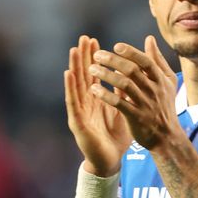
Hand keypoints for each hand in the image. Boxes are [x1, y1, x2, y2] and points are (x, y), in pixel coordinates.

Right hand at [64, 35, 131, 175]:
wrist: (110, 160)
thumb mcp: (122, 108)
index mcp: (97, 98)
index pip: (94, 74)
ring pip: (76, 85)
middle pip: (83, 75)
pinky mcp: (77, 122)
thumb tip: (128, 72)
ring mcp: (80, 111)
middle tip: (83, 38)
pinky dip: (70, 87)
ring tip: (73, 50)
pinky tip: (68, 74)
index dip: (93, 57)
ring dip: (74, 66)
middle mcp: (86, 102)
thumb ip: (122, 91)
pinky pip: (73, 102)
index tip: (94, 40)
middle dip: (83, 56)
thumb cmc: (115, 135)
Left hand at [88, 35, 179, 149]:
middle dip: (113, 61)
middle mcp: (154, 90)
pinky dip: (106, 95)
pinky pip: (119, 104)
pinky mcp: (136, 117)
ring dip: (106, 75)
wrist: (167, 136)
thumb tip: (149, 38)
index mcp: (161, 79)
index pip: (145, 61)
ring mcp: (145, 104)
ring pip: (124, 85)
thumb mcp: (167, 81)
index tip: (116, 46)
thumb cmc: (165, 105)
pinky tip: (94, 89)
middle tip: (97, 55)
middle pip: (132, 71)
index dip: (131, 52)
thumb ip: (157, 60)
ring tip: (92, 69)